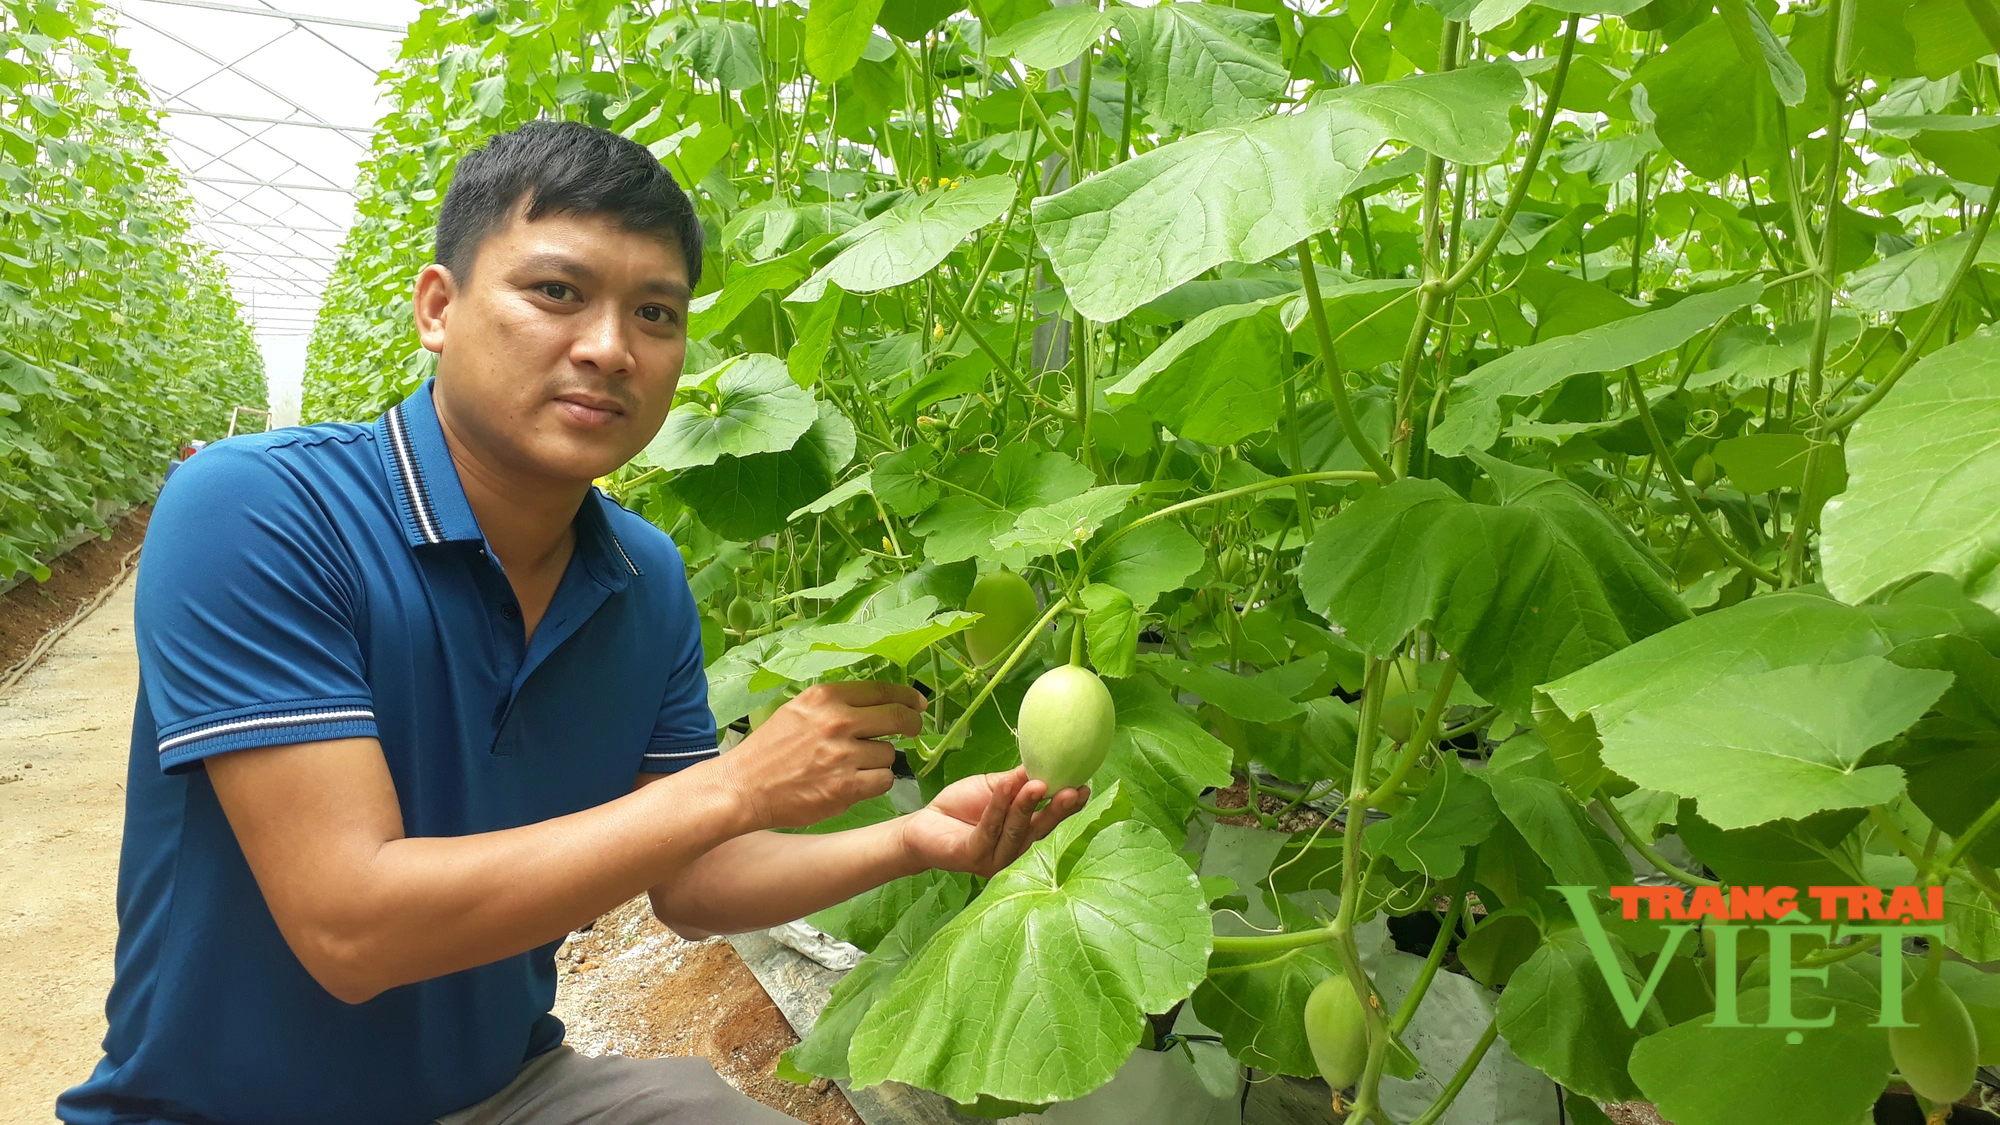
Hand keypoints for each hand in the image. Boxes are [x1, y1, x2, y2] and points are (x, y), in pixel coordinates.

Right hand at [715, 681, 926, 830]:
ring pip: (890, 754)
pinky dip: (875, 783)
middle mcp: (837, 721)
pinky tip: (855, 783)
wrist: (743, 787)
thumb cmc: (769, 751)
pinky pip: (883, 780)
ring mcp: (843, 755)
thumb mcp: (798, 711)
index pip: (882, 690)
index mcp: (825, 697)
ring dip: (880, 761)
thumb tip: (876, 705)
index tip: (917, 703)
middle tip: (913, 730)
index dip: (907, 697)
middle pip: (897, 717)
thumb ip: (835, 705)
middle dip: (911, 724)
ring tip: (854, 766)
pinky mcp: (846, 786)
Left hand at [898, 767, 1088, 878]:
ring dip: (1027, 805)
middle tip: (1073, 791)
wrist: (923, 825)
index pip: (1050, 819)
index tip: (1085, 786)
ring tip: (1038, 784)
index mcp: (1024, 831)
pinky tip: (1003, 787)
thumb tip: (1043, 763)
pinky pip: (989, 830)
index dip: (1069, 805)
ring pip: (1016, 830)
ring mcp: (995, 857)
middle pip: (1040, 828)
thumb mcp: (994, 787)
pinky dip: (997, 806)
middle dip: (1058, 809)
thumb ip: (1016, 781)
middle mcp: (1014, 849)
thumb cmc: (961, 807)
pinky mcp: (974, 856)